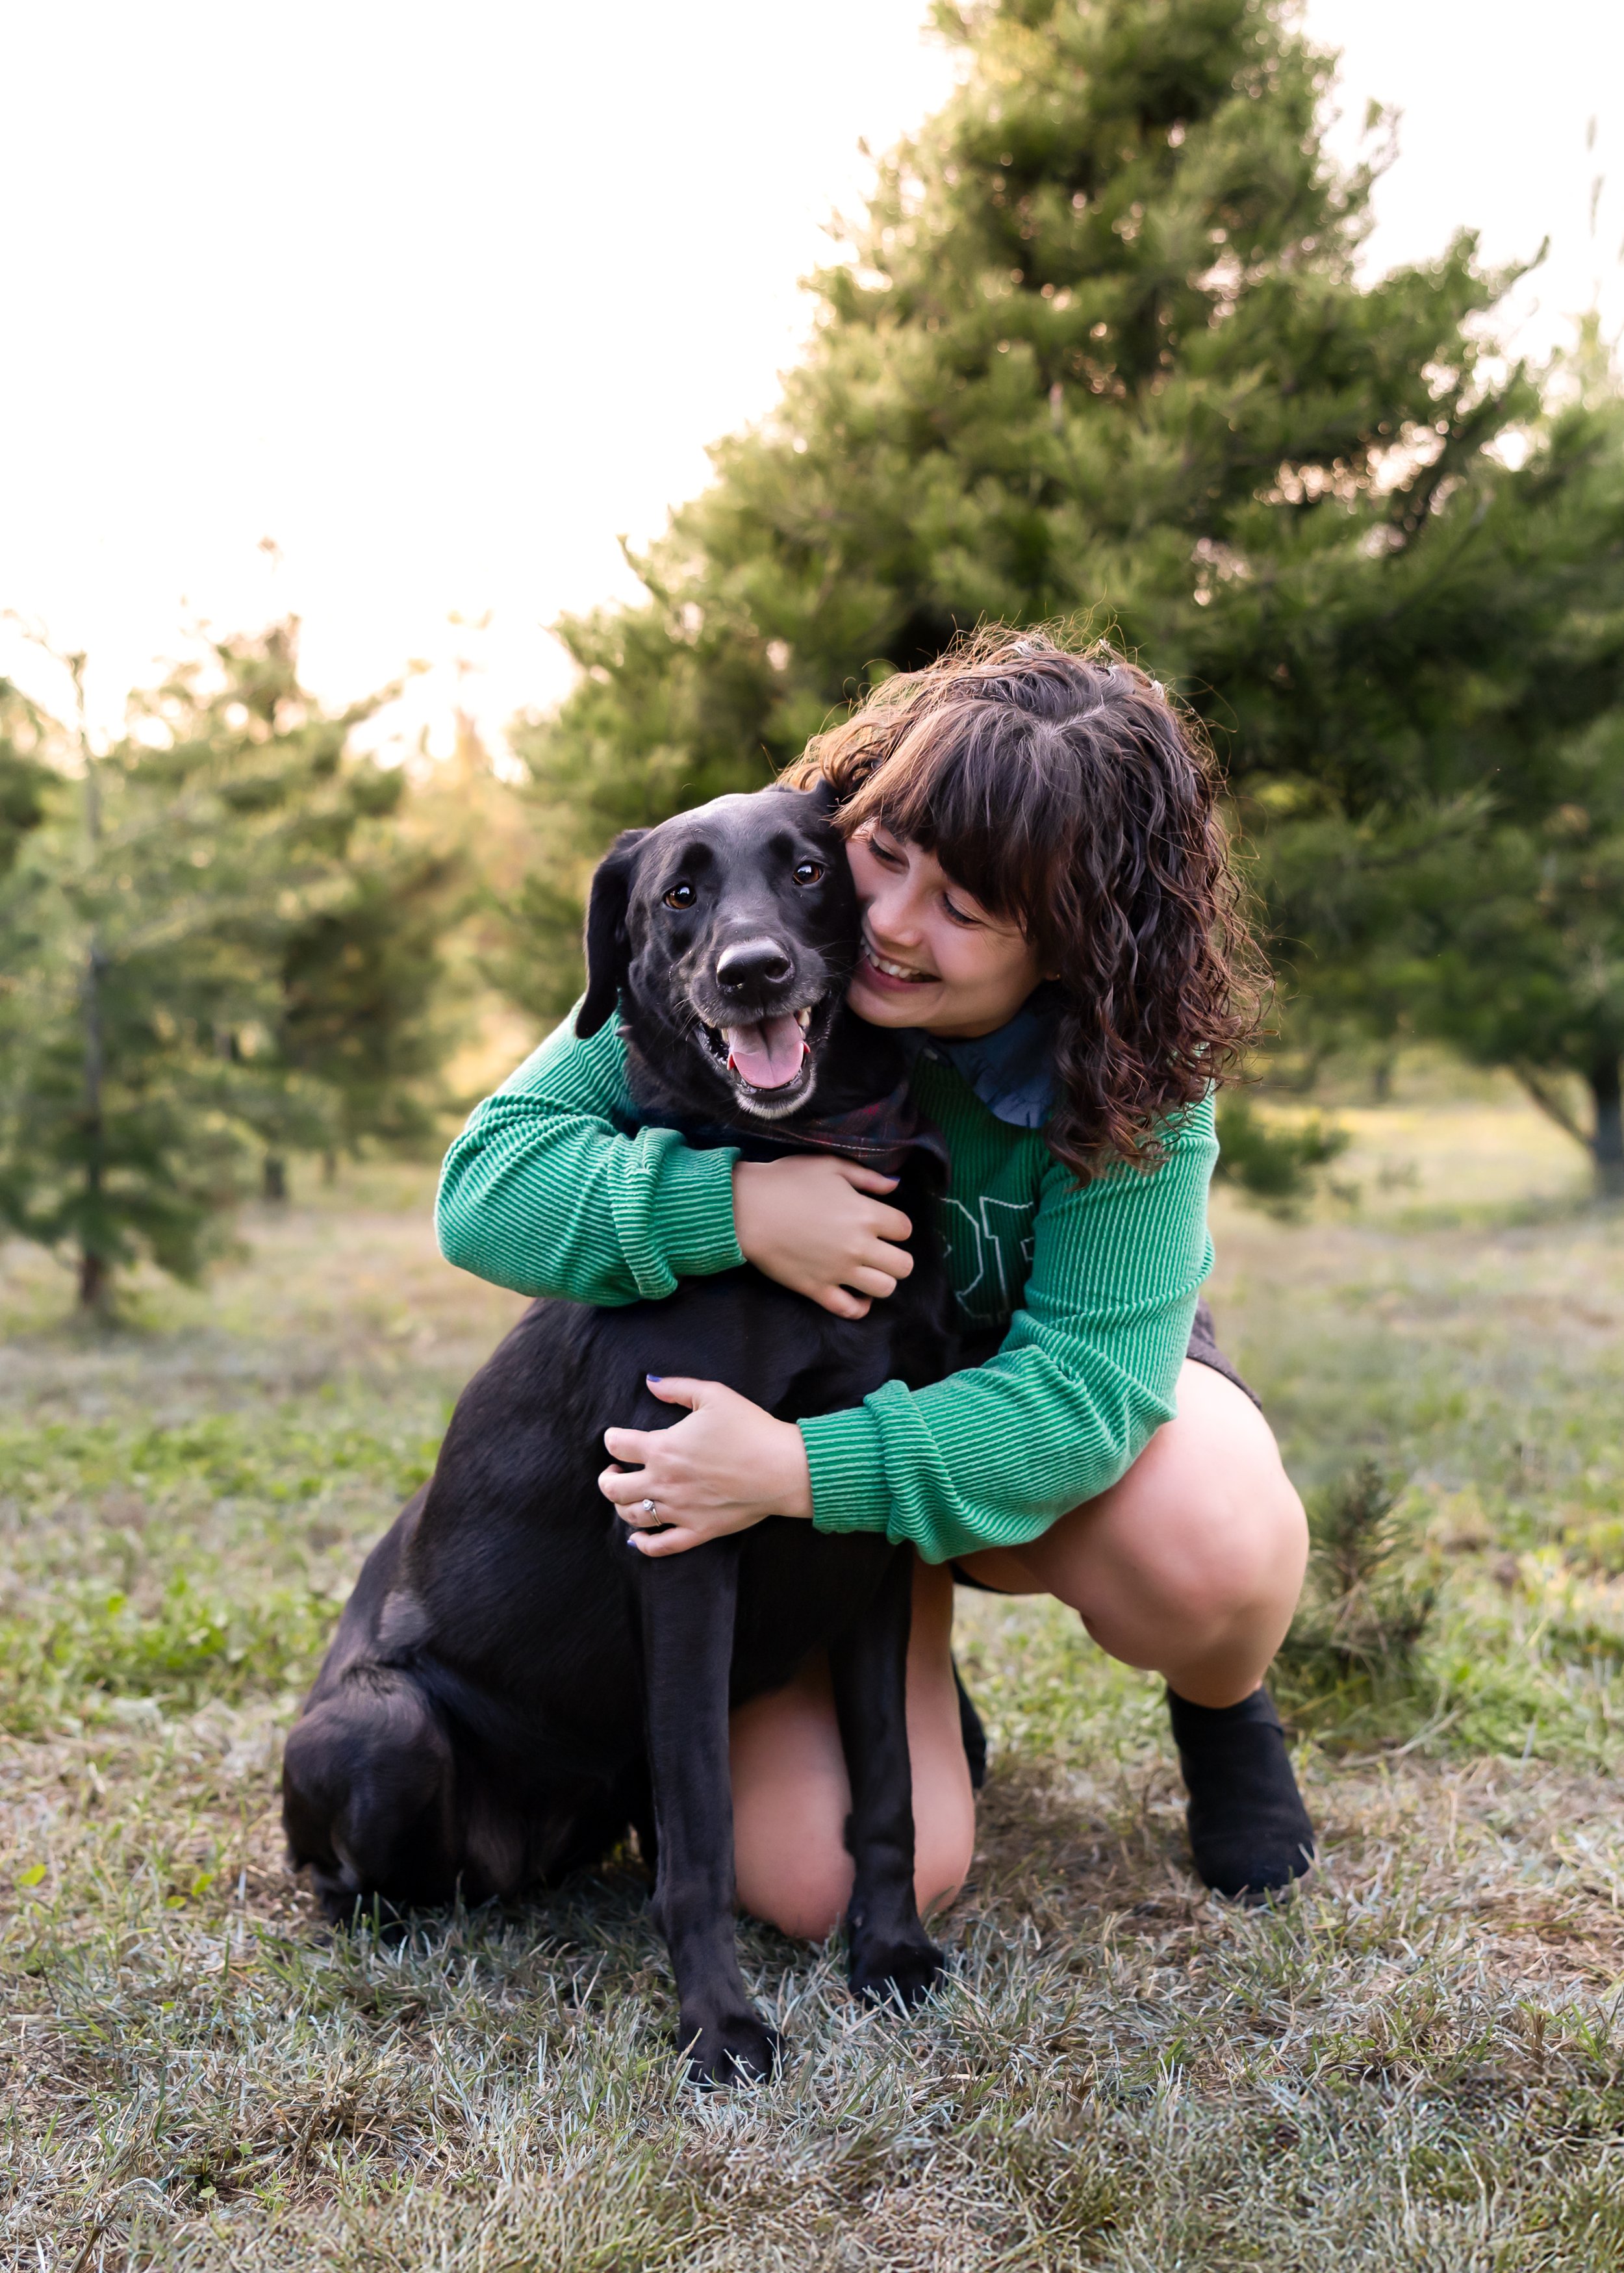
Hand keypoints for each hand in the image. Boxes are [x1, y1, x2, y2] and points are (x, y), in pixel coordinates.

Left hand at [600, 1376, 812, 1557]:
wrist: (782, 1468)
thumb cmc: (750, 1428)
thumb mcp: (713, 1395)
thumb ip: (677, 1388)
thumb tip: (650, 1383)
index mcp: (663, 1448)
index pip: (617, 1446)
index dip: (611, 1439)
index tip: (617, 1437)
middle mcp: (663, 1483)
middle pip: (613, 1488)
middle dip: (608, 1478)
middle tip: (617, 1470)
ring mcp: (679, 1510)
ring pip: (631, 1516)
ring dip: (621, 1506)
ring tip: (629, 1495)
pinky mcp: (697, 1531)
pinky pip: (660, 1546)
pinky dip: (642, 1545)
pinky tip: (637, 1538)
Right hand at [732, 1154, 913, 1318]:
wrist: (745, 1209)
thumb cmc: (787, 1181)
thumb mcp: (830, 1166)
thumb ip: (867, 1177)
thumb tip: (895, 1185)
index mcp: (866, 1214)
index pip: (905, 1229)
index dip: (897, 1226)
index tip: (883, 1223)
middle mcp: (858, 1246)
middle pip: (903, 1265)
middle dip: (897, 1257)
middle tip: (881, 1250)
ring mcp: (838, 1271)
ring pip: (884, 1289)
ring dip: (882, 1280)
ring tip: (869, 1270)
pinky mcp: (817, 1289)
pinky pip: (851, 1310)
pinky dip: (860, 1306)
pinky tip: (856, 1293)